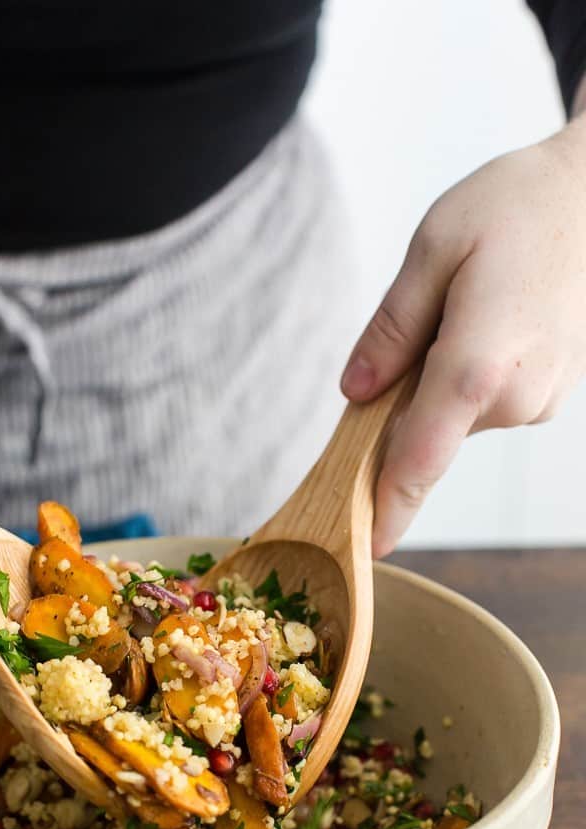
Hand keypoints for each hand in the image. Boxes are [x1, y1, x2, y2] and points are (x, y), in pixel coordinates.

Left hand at [340, 112, 585, 556]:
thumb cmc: (517, 207)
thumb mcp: (434, 247)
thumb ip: (391, 328)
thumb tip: (355, 392)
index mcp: (478, 364)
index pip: (420, 458)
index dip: (388, 505)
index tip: (364, 547)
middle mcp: (515, 397)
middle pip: (423, 434)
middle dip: (395, 405)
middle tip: (408, 333)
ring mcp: (538, 401)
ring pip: (453, 417)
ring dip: (434, 383)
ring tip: (465, 307)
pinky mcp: (548, 396)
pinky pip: (483, 403)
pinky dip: (465, 376)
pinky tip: (488, 321)